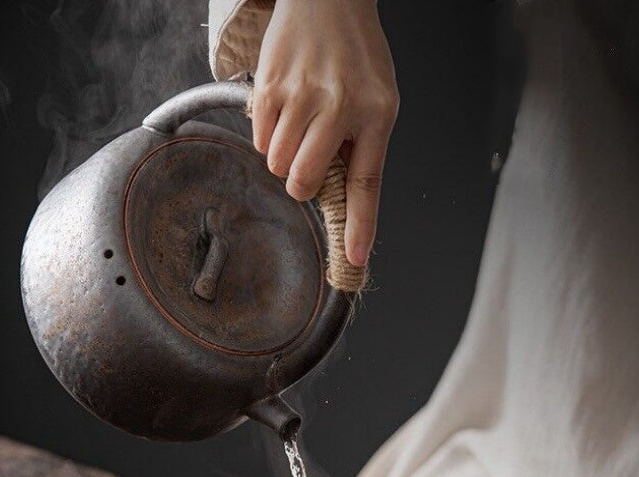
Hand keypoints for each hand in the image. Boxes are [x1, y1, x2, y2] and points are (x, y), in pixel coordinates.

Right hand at [252, 0, 397, 266]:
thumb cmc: (355, 56)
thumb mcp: (378, 100)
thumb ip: (362, 148)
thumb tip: (339, 201)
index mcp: (377, 114)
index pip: (366, 182)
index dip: (359, 226)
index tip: (352, 259)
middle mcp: (341, 106)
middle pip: (305, 181)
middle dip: (301, 184)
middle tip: (307, 163)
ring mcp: (302, 96)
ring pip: (278, 164)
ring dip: (284, 157)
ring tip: (299, 124)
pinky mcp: (270, 87)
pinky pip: (260, 140)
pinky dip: (268, 136)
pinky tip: (285, 108)